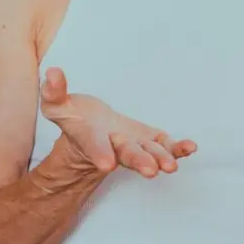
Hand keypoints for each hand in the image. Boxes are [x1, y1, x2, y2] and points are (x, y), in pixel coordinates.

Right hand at [39, 67, 196, 177]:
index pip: (94, 146)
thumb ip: (54, 92)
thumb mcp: (58, 105)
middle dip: (140, 161)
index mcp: (91, 138)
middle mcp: (114, 146)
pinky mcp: (150, 141)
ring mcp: (135, 145)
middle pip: (128, 154)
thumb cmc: (76, 118)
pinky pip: (166, 146)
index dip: (100, 153)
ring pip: (150, 153)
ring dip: (162, 158)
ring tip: (172, 166)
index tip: (107, 164)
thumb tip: (53, 72)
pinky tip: (191, 148)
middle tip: (151, 171)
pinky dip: (177, 148)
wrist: (93, 132)